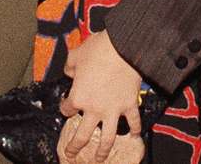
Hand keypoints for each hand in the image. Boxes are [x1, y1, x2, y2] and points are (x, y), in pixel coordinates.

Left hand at [59, 31, 140, 162]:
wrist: (124, 48)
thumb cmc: (98, 50)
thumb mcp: (76, 54)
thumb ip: (70, 66)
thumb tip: (70, 72)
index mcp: (78, 97)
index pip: (67, 108)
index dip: (65, 106)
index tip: (65, 106)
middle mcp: (94, 109)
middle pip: (83, 135)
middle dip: (75, 146)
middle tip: (71, 154)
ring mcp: (113, 110)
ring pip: (107, 138)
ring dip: (103, 151)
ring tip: (100, 159)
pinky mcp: (129, 106)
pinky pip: (133, 122)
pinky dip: (135, 130)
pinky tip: (135, 136)